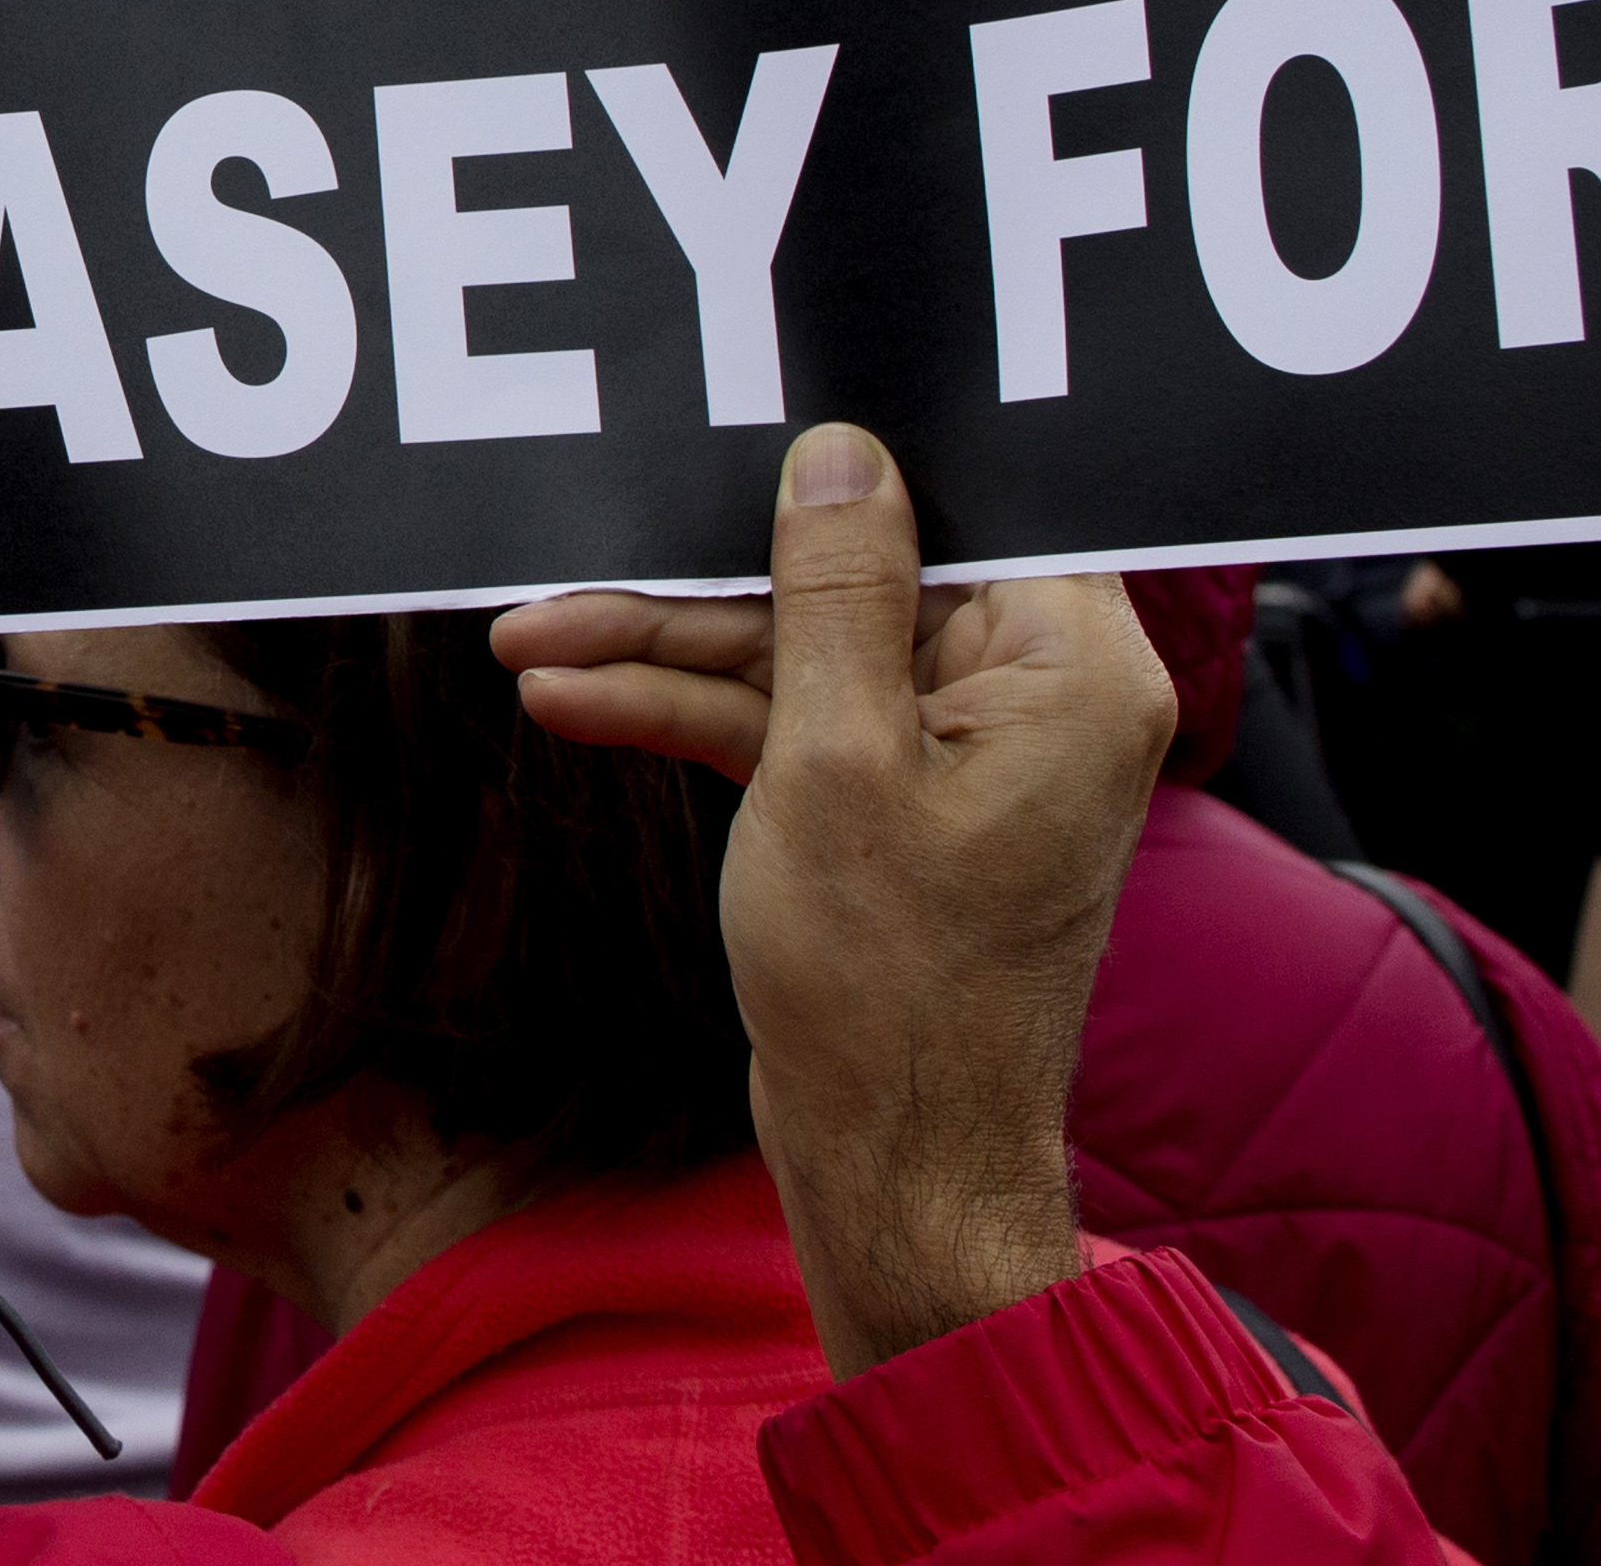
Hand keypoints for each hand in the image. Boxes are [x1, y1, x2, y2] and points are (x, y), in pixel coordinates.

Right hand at [497, 426, 1168, 1378]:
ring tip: (529, 643)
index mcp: (1071, 671)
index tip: (738, 432)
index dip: (848, 473)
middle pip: (858, 581)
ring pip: (802, 653)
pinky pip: (791, 723)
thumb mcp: (833, 761)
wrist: (892, 1168)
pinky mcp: (899, 807)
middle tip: (574, 567)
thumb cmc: (890, 991)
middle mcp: (1035, 700)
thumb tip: (840, 453)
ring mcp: (963, 756)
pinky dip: (692, 717)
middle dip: (703, 584)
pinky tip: (577, 703)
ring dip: (668, 652)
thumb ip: (833, 592)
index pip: (962, 512)